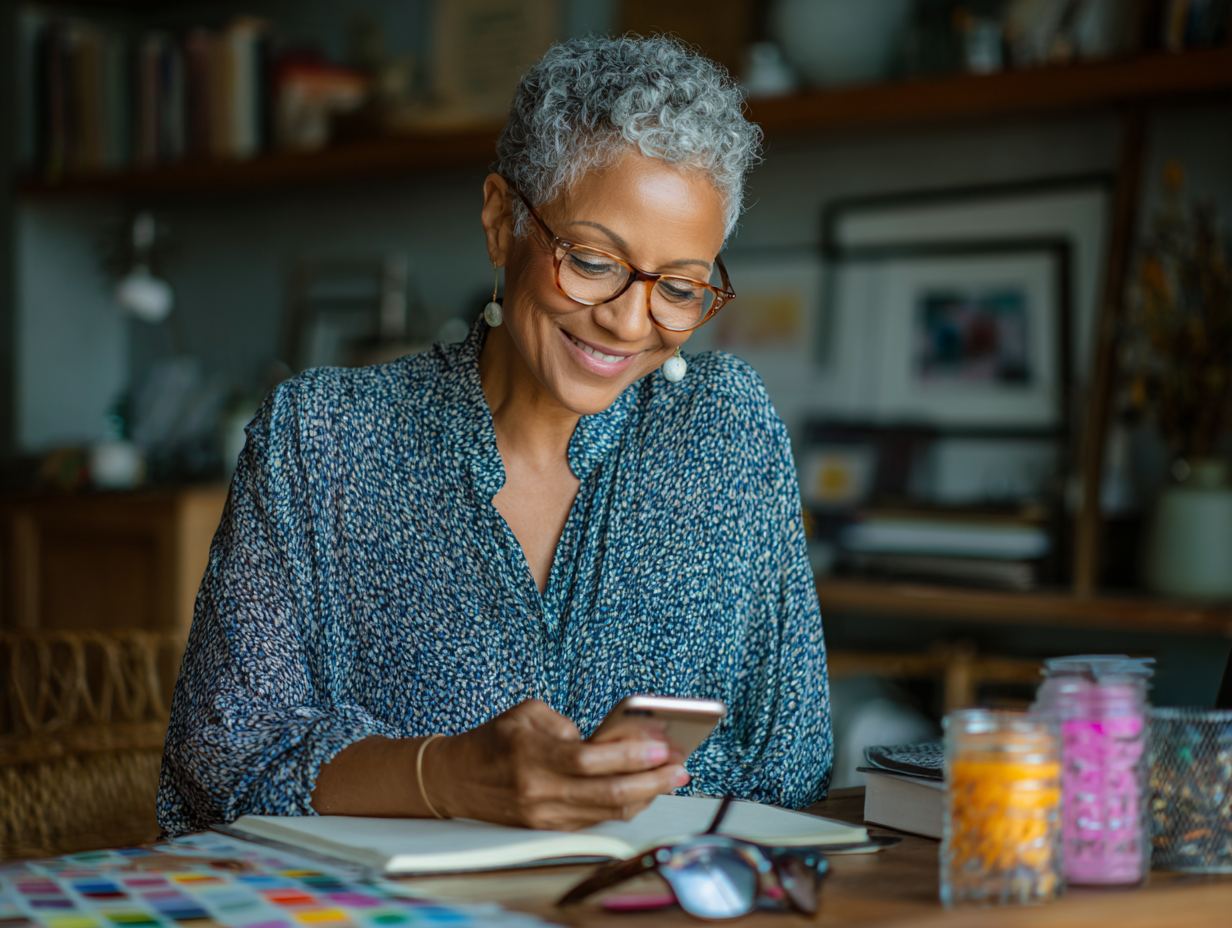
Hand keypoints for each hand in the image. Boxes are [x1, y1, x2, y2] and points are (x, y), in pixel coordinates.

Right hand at [423, 698, 688, 830]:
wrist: (454, 780)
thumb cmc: (494, 740)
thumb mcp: (527, 714)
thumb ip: (568, 725)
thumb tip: (609, 739)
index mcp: (533, 756)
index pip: (591, 759)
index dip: (630, 754)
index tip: (662, 745)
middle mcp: (540, 792)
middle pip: (608, 792)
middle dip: (651, 781)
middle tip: (680, 767)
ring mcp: (545, 816)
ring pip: (607, 811)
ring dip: (645, 796)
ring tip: (671, 778)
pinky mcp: (548, 829)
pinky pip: (595, 819)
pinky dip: (624, 805)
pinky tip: (644, 791)